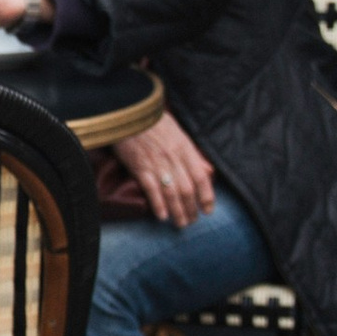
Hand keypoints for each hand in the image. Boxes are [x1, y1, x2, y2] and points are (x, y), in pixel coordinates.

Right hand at [100, 109, 215, 228]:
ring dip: (178, 212)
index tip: (208, 210)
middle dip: (192, 209)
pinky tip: (162, 216)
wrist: (129, 112)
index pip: (201, 178)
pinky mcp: (140, 167)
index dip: (207, 197)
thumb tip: (207, 170)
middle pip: (187, 190)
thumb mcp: (179, 132)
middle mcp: (174, 159)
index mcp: (185, 149)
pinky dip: (158, 205)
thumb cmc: (153, 121)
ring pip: (172, 194)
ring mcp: (157, 164)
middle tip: (192, 221)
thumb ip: (192, 153)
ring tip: (180, 224)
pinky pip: (152, 190)